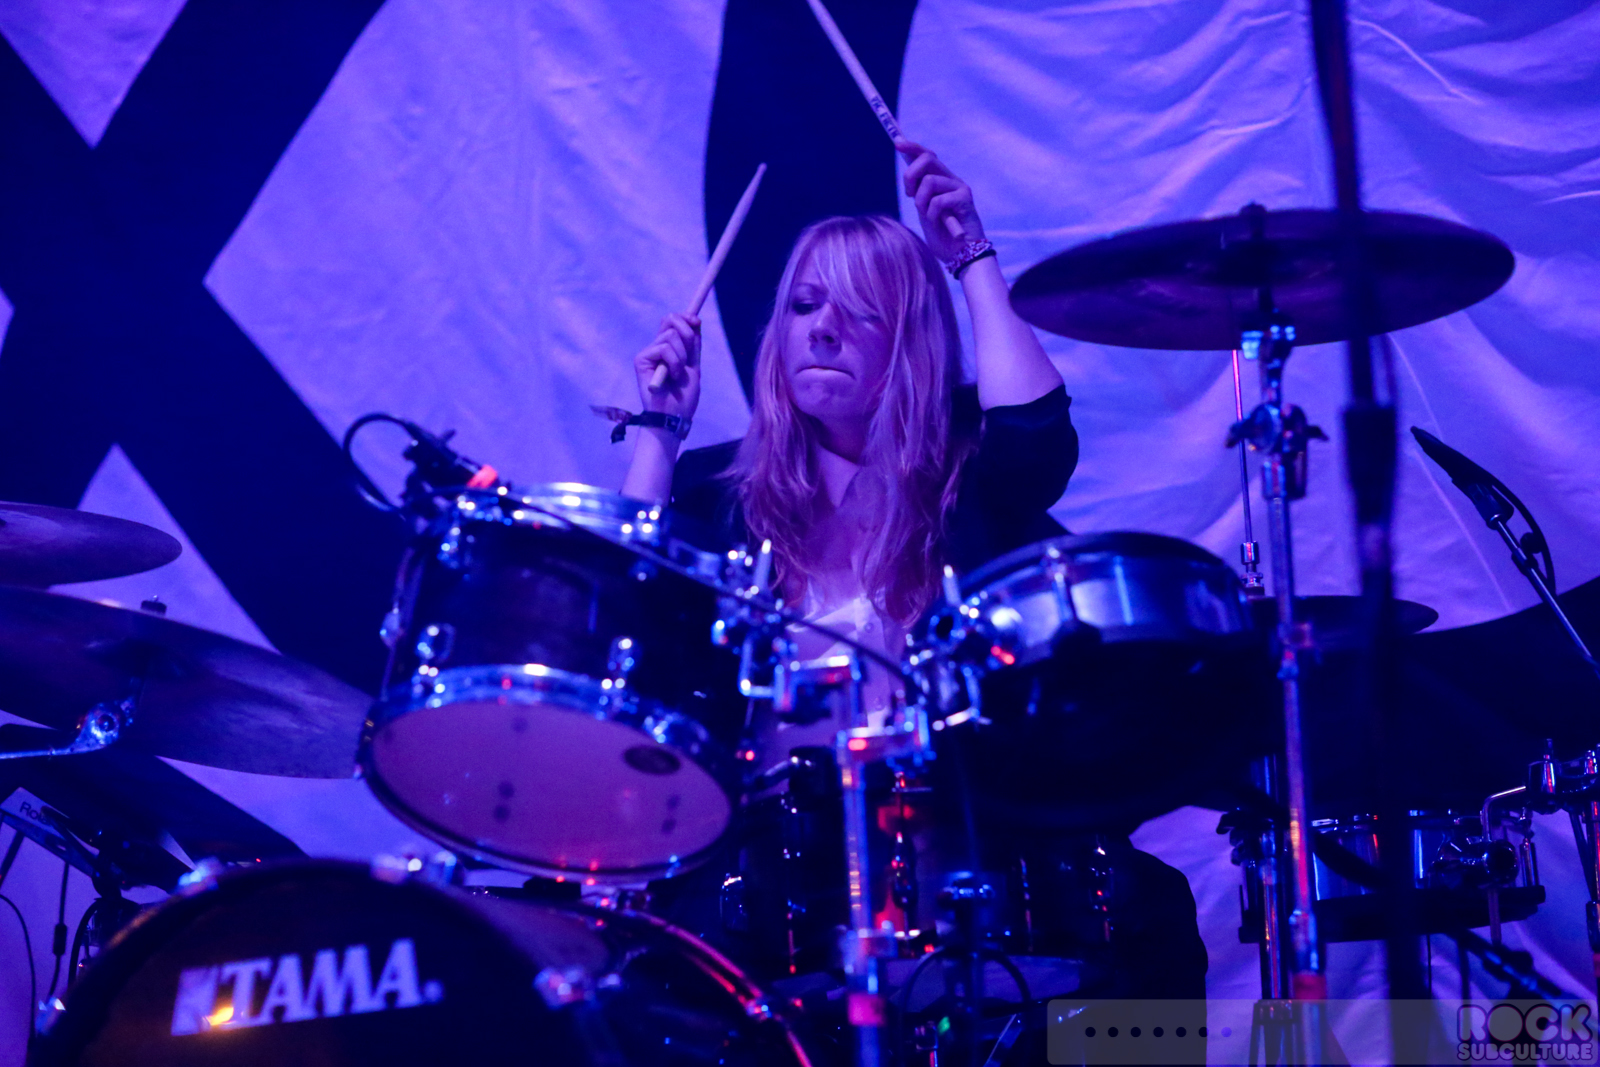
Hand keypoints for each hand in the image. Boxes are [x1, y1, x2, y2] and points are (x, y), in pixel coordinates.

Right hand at [634, 312, 701, 418]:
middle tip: (688, 357)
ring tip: (678, 374)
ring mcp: (649, 353)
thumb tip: (695, 320)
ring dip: (682, 357)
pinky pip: (664, 348)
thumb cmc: (684, 396)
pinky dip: (674, 362)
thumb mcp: (694, 366)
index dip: (686, 317)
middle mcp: (657, 347)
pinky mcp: (641, 359)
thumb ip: (694, 344)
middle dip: (686, 334)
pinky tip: (671, 376)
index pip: (674, 321)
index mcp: (670, 348)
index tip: (696, 321)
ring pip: (671, 336)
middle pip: (670, 320)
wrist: (674, 414)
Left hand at [897, 139, 984, 262]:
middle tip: (910, 195)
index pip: (927, 155)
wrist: (961, 257)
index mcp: (942, 180)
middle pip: (928, 158)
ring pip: (929, 181)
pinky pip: (938, 200)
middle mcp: (952, 180)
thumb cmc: (943, 237)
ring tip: (929, 217)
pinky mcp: (965, 200)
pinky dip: (932, 215)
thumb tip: (909, 175)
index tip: (897, 142)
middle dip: (911, 175)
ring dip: (921, 202)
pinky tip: (940, 224)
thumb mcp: (925, 211)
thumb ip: (919, 193)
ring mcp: (960, 188)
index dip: (912, 147)